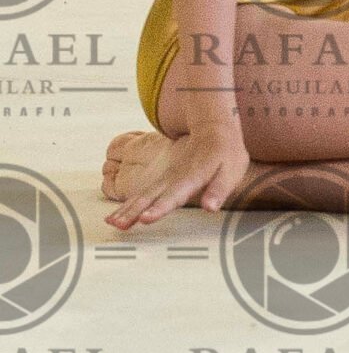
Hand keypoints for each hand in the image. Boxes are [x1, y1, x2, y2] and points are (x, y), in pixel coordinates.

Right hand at [104, 125, 248, 232]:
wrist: (213, 128)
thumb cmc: (225, 152)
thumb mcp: (232, 170)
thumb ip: (219, 190)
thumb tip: (211, 207)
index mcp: (191, 177)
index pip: (173, 196)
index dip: (159, 208)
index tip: (146, 219)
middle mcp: (174, 178)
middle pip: (150, 197)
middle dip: (134, 212)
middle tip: (120, 225)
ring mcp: (165, 178)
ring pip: (142, 195)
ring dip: (126, 209)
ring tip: (112, 223)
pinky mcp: (161, 180)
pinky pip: (141, 194)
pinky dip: (126, 205)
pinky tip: (115, 216)